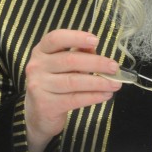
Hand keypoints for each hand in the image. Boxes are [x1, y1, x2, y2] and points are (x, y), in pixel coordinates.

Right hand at [24, 30, 120, 151]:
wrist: (38, 114)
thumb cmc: (55, 82)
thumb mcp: (63, 65)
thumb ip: (77, 53)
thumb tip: (93, 47)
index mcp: (41, 51)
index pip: (56, 38)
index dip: (76, 37)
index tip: (96, 41)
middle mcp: (36, 66)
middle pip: (70, 60)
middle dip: (96, 63)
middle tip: (114, 68)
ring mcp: (39, 86)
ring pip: (74, 81)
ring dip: (99, 82)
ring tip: (115, 84)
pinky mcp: (46, 105)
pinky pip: (74, 99)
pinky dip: (93, 96)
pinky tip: (105, 95)